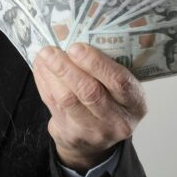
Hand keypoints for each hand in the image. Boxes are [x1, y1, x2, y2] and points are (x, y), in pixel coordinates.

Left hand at [33, 44, 146, 172]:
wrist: (95, 142)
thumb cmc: (109, 102)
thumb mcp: (120, 89)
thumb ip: (107, 68)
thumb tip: (77, 34)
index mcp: (135, 102)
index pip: (119, 81)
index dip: (96, 64)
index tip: (76, 47)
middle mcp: (118, 120)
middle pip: (90, 92)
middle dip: (67, 68)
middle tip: (51, 50)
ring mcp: (94, 132)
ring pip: (68, 100)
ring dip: (51, 74)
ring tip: (43, 56)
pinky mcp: (72, 135)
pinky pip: (53, 105)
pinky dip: (44, 83)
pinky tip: (40, 68)